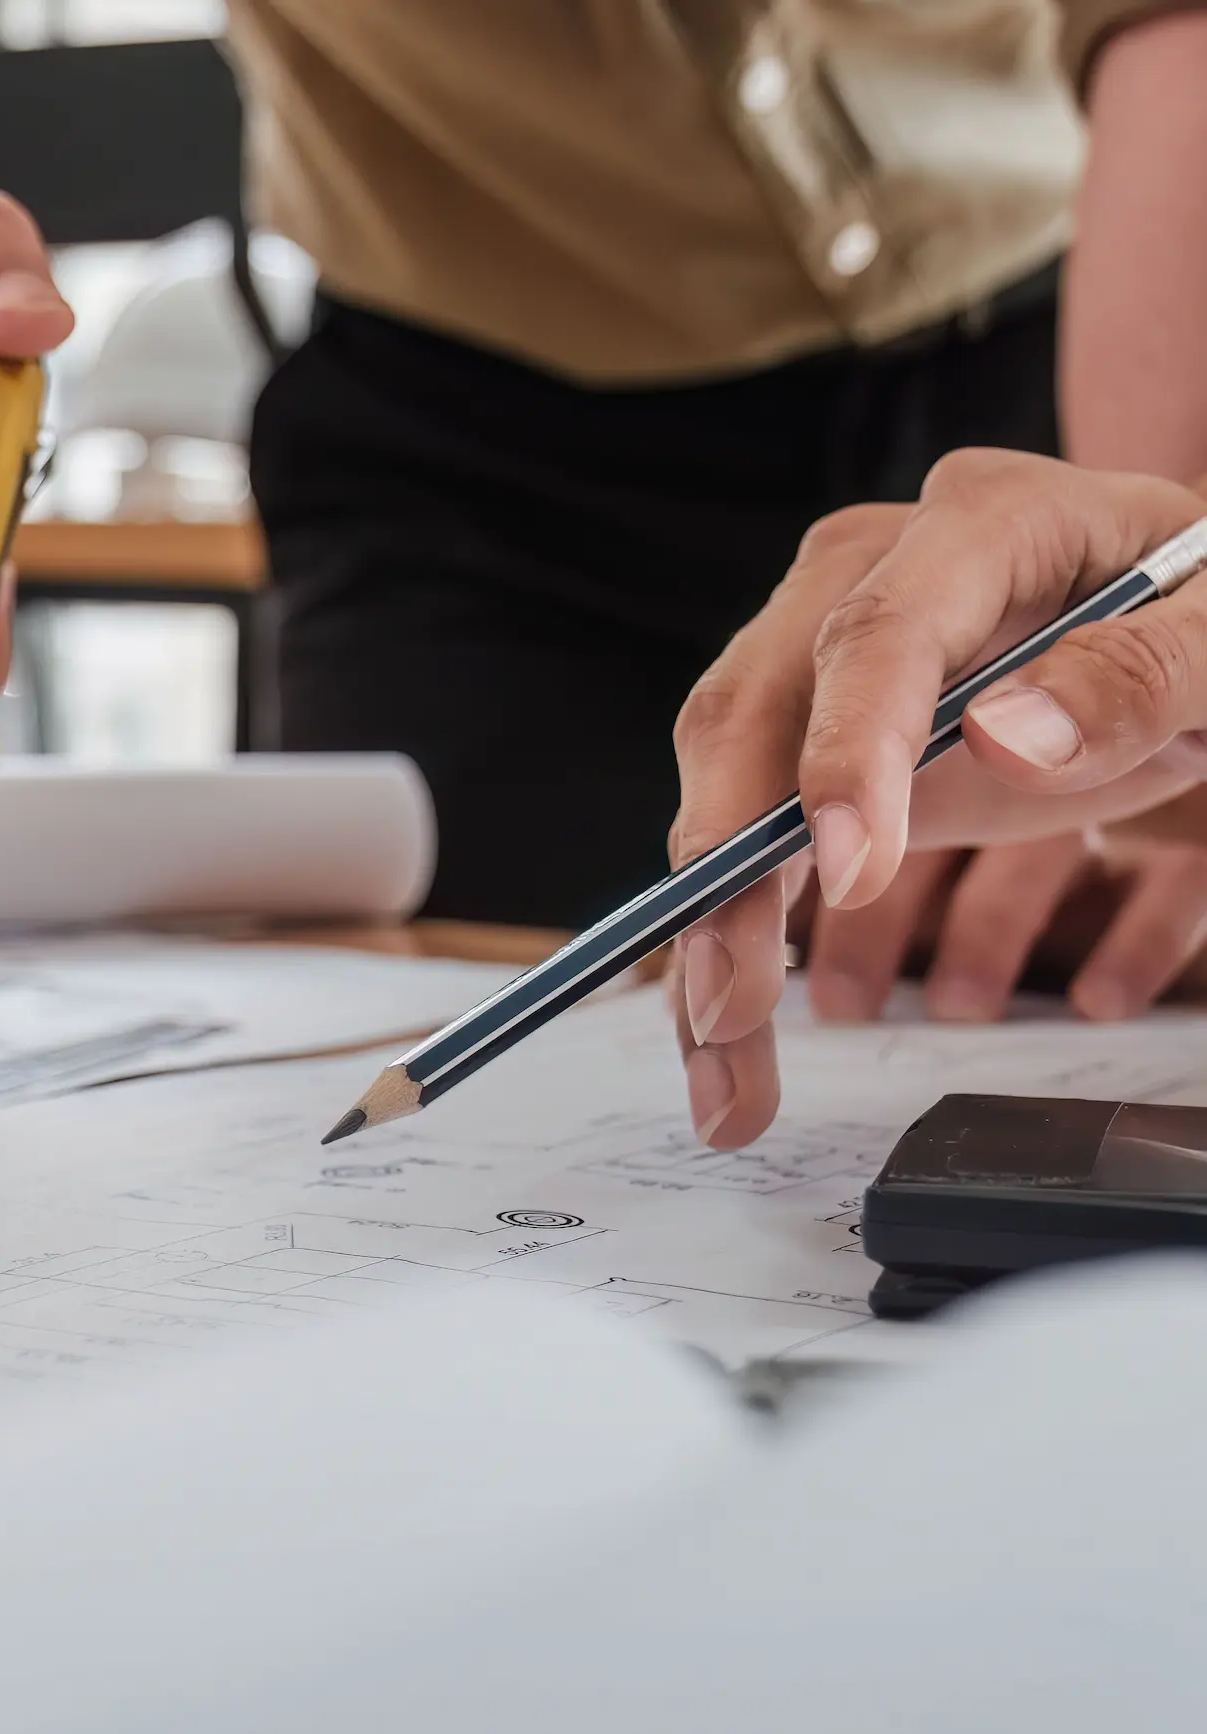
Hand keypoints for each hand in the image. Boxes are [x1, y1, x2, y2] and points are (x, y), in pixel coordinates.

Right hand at [667, 449, 1206, 1147]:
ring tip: (725, 1074)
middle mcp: (872, 580)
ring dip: (710, 940)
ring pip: (723, 794)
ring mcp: (829, 662)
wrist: (1193, 628)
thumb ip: (1143, 674)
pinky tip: (732, 1041)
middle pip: (752, 721)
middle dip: (725, 878)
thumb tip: (1005, 737)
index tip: (849, 874)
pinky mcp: (816, 742)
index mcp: (983, 524)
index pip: (877, 633)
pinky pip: (749, 844)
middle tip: (732, 1008)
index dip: (847, 755)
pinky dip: (736, 946)